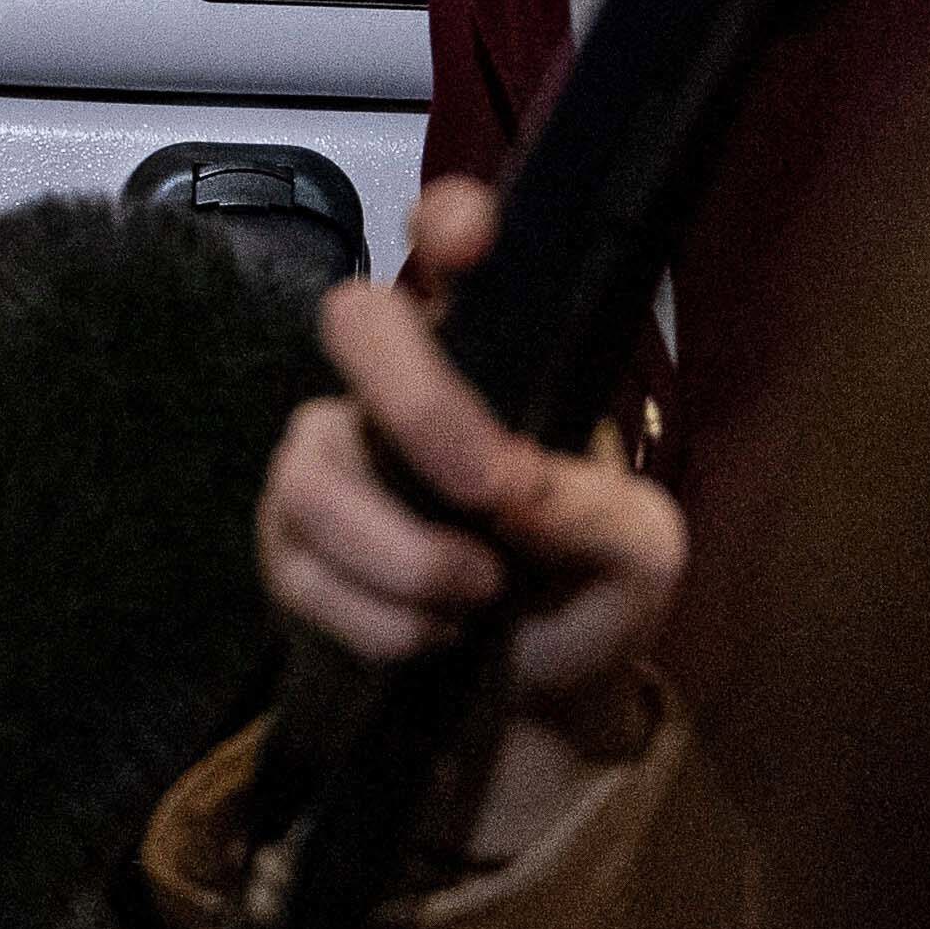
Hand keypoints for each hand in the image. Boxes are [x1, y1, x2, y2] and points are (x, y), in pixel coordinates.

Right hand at [256, 181, 682, 856]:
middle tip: (488, 487)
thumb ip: (597, 512)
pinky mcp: (288, 546)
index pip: (448, 242)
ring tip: (477, 602)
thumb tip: (510, 489)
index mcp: (489, 355)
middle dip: (418, 404)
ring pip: (316, 476)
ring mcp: (329, 459)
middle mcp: (394, 386)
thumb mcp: (641, 558)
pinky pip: (304, 570)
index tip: (468, 244)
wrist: (533, 707)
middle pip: (355, 323)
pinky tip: (432, 638)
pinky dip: (383, 621)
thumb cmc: (585, 595)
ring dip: (409, 558)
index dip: (448, 222)